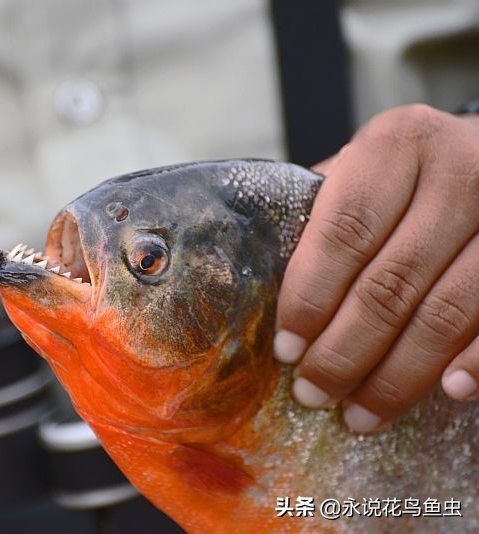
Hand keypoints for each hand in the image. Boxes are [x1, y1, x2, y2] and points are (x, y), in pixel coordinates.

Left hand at [274, 104, 478, 432]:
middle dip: (344, 351)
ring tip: (359, 413)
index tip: (286, 349)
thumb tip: (264, 298)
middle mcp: (459, 171)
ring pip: (444, 313)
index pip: (343, 232)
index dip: (310, 298)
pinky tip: (445, 393)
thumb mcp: (361, 173)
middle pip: (390, 282)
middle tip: (313, 393)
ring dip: (397, 375)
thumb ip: (321, 218)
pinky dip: (474, 363)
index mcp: (397, 145)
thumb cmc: (405, 177)